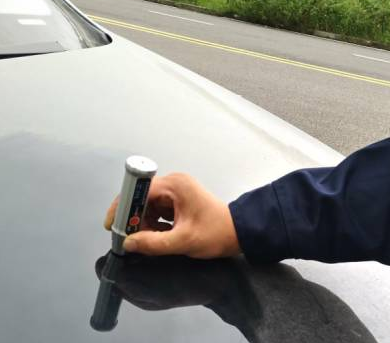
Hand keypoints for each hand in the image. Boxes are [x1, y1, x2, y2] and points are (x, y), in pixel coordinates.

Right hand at [104, 173, 240, 257]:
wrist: (239, 232)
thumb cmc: (215, 233)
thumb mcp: (182, 241)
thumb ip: (153, 243)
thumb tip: (128, 244)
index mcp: (175, 185)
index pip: (138, 191)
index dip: (122, 207)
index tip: (112, 226)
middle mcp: (174, 184)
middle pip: (141, 198)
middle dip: (133, 219)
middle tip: (128, 239)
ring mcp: (177, 192)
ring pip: (148, 206)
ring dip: (143, 223)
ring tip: (145, 241)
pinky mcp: (179, 201)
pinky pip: (158, 211)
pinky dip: (153, 224)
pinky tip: (155, 238)